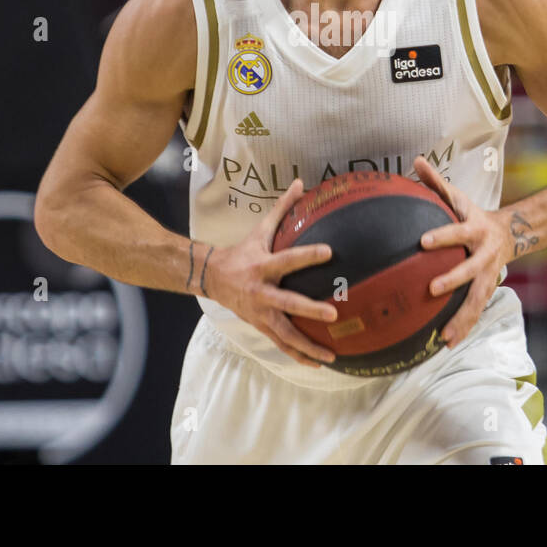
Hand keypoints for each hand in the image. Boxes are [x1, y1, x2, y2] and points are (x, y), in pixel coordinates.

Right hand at [204, 179, 338, 367]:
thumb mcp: (260, 229)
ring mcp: (260, 313)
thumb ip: (282, 208)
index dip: (308, 255)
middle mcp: (261, 293)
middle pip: (288, 304)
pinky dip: (298, 355)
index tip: (329, 252)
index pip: (288, 259)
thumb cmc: (243, 252)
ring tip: (331, 356)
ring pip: (285, 334)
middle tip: (333, 314)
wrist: (212, 278)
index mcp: (263, 266)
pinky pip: (281, 344)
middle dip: (310, 310)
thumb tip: (301, 182)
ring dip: (307, 346)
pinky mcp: (260, 326)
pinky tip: (317, 363)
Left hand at [412, 156, 518, 348]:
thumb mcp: (458, 197)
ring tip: (443, 337)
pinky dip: (463, 328)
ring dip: (461, 319)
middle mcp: (484, 255)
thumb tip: (415, 159)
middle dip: (453, 280)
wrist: (511, 233)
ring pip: (476, 299)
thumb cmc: (472, 214)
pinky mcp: (486, 291)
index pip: (457, 231)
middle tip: (431, 290)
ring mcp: (488, 275)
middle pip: (470, 270)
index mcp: (475, 229)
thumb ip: (436, 182)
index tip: (422, 242)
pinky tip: (445, 344)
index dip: (443, 236)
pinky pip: (474, 311)